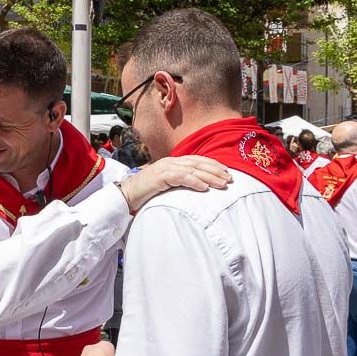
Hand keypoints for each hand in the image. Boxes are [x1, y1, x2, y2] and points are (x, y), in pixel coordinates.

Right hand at [116, 156, 231, 211]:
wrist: (126, 195)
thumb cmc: (147, 193)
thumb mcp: (167, 185)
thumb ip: (180, 182)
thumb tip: (199, 187)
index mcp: (173, 162)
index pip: (197, 160)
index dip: (213, 164)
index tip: (227, 171)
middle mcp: (170, 162)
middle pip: (197, 162)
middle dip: (215, 170)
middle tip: (229, 178)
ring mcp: (165, 168)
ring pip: (192, 169)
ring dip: (209, 176)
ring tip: (222, 184)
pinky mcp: (160, 177)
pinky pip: (181, 177)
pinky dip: (194, 181)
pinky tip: (204, 188)